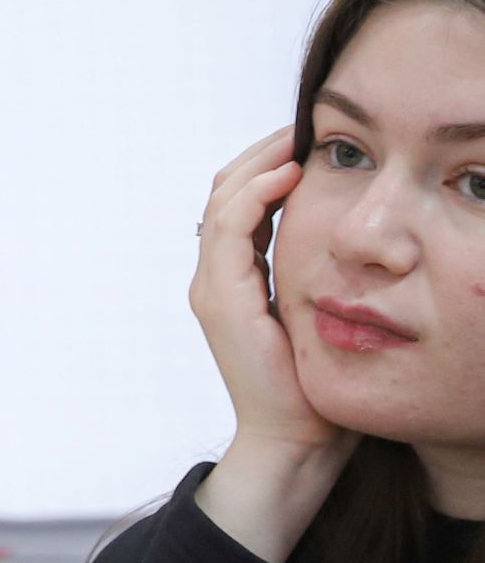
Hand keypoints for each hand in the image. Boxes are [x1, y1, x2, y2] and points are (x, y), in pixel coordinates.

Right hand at [189, 127, 340, 454]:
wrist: (298, 436)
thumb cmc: (318, 380)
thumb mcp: (317, 309)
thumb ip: (314, 270)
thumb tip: (350, 231)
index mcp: (233, 279)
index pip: (239, 201)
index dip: (269, 165)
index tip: (309, 141)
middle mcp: (214, 278)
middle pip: (224, 190)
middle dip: (262, 152)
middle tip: (304, 126)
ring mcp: (213, 287)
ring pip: (223, 200)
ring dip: (259, 163)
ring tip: (298, 140)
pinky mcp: (222, 298)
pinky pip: (230, 228)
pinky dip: (255, 194)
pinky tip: (289, 174)